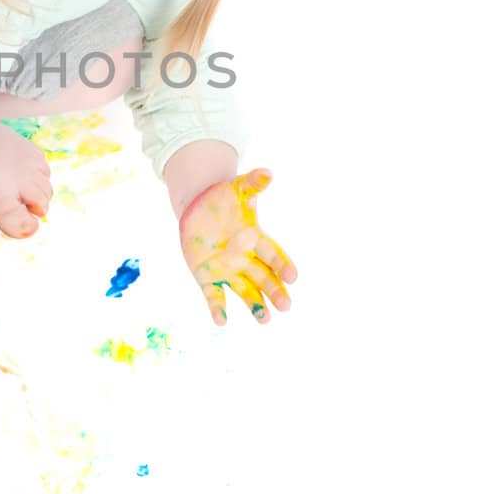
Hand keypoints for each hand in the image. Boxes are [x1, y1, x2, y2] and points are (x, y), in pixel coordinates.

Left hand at [177, 168, 296, 325]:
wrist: (199, 209)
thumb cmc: (224, 199)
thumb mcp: (237, 190)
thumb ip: (253, 184)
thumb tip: (268, 172)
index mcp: (255, 238)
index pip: (272, 254)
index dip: (282, 265)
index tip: (293, 276)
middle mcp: (245, 258)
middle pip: (264, 278)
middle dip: (275, 291)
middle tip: (286, 306)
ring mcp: (227, 269)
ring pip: (245, 291)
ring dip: (255, 306)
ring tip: (265, 321)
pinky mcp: (208, 277)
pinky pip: (214, 295)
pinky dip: (218, 308)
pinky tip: (221, 322)